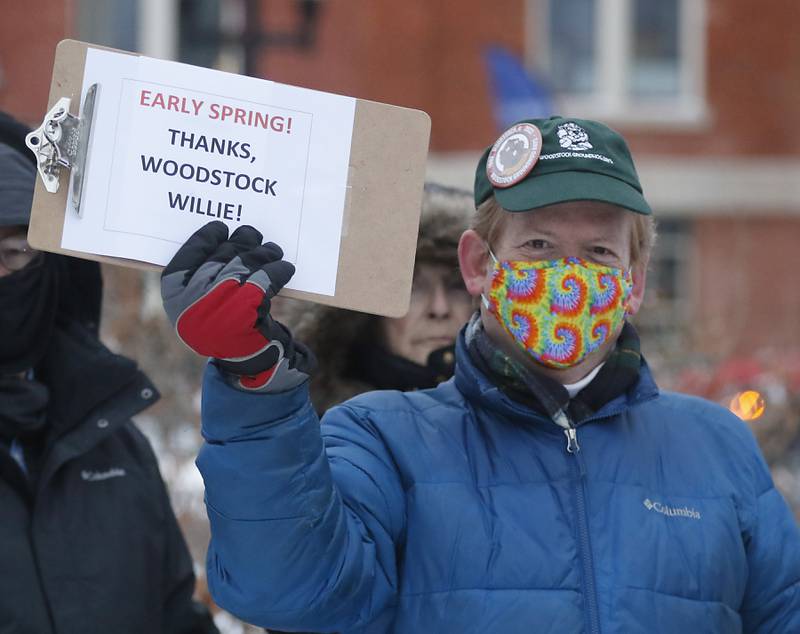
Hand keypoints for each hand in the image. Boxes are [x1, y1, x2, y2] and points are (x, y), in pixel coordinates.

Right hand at [161, 221, 314, 390]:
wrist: (246, 363)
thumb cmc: (223, 327)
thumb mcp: (200, 305)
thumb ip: (201, 276)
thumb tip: (222, 237)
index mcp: (173, 296)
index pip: (188, 254)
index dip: (206, 238)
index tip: (221, 228)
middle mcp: (191, 299)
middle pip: (221, 256)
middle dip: (242, 242)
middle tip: (254, 235)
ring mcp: (217, 304)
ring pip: (246, 264)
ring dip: (263, 252)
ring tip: (273, 250)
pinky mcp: (247, 311)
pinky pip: (266, 278)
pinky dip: (278, 270)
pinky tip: (284, 267)